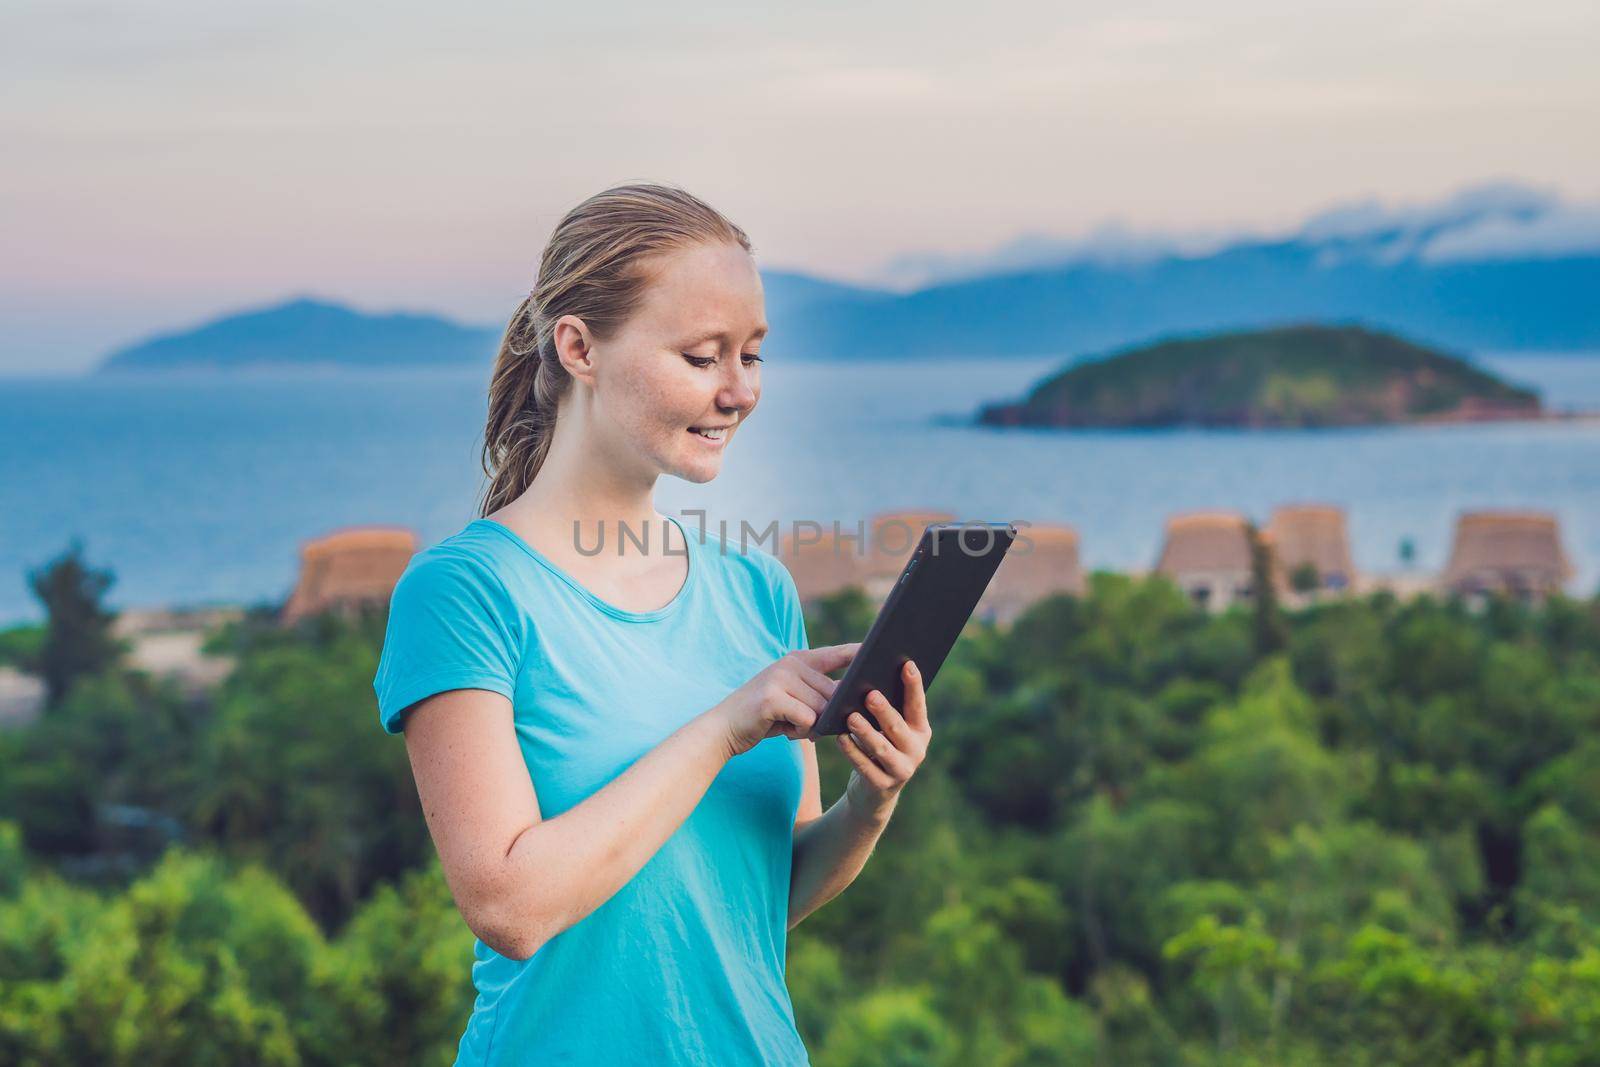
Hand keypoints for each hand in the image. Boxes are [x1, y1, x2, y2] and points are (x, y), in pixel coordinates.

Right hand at [711, 643, 860, 757]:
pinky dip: (800, 731)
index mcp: (798, 660)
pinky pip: (807, 719)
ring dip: (811, 726)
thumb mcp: (793, 699)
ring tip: (792, 726)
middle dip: (827, 715)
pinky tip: (785, 731)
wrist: (724, 728)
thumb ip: (819, 695)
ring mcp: (780, 678)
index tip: (883, 650)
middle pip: (833, 693)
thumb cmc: (765, 717)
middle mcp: (791, 663)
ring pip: (822, 708)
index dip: (860, 654)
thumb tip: (852, 701)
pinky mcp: (772, 698)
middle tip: (805, 725)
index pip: (838, 654)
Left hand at [839, 659, 930, 817]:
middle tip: (870, 695)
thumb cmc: (880, 746)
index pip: (918, 705)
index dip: (913, 685)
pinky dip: (852, 751)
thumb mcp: (888, 730)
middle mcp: (917, 750)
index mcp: (921, 730)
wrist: (874, 792)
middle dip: (884, 711)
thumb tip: (868, 679)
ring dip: (865, 731)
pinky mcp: (882, 785)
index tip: (907, 664)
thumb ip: (887, 709)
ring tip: (850, 716)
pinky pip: (865, 767)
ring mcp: (902, 770)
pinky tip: (840, 738)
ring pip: (882, 748)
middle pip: (898, 727)